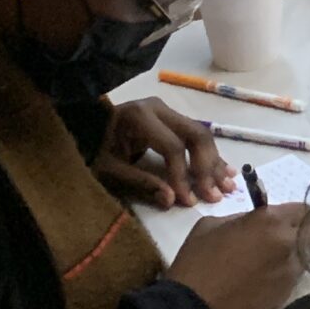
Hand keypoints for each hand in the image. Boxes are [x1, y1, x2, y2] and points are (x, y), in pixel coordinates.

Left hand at [95, 97, 231, 208]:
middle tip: (215, 194)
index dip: (182, 175)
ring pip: (202, 135)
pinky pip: (196, 135)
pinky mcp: (172, 118)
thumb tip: (172, 200)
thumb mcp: (110, 169)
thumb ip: (141, 182)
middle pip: (196, 136)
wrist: (82, 128)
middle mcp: (160, 108)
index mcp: (141, 117)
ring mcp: (168, 111)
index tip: (187, 200)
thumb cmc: (92, 149)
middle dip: (207, 167)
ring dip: (215, 162)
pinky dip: (210, 155)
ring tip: (227, 186)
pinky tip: (226, 170)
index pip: (173, 147)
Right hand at [166, 203, 309, 308]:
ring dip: (294, 252)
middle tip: (281, 236)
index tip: (282, 219)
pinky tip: (266, 277)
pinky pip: (295, 275)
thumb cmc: (197, 261)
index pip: (302, 209)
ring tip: (271, 259)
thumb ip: (242, 217)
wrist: (194, 308)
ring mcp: (291, 270)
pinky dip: (286, 272)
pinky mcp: (287, 292)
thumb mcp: (212, 224)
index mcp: (270, 221)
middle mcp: (288, 243)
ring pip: (306, 254)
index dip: (292, 213)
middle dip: (300, 230)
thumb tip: (256, 221)